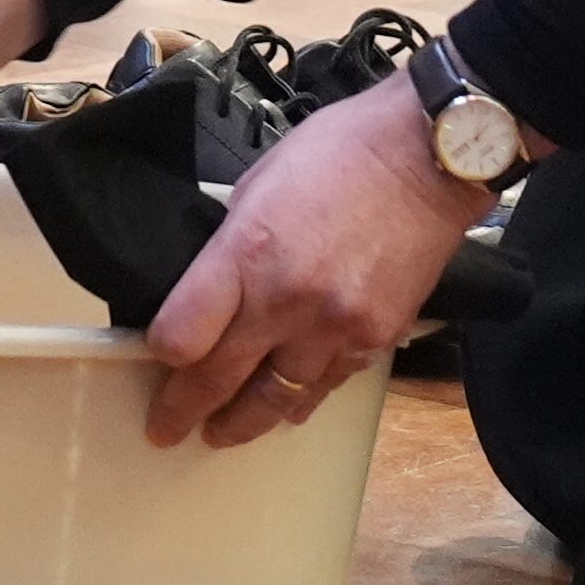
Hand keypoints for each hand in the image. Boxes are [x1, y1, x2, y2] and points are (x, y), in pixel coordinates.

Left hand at [144, 77, 498, 451]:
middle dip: (185, 411)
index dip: (162, 354)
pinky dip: (301, 399)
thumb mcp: (258, 185)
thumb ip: (232, 247)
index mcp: (246, 253)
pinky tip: (286, 407)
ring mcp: (334, 328)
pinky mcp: (376, 340)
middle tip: (166, 430)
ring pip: (276, 400)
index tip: (158, 357)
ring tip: (223, 432)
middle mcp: (285, 301)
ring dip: (244, 422)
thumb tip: (213, 291)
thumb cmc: (339, 153)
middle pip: (219, 380)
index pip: (181, 337)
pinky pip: (327, 386)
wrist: (427, 159)